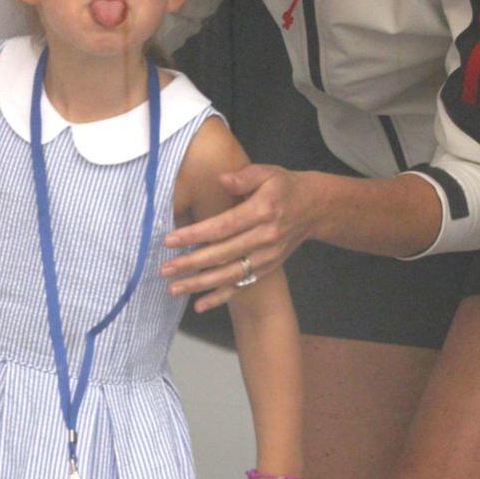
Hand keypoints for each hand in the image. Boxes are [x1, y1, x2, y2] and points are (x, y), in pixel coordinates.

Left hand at [162, 163, 315, 311]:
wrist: (314, 208)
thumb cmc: (284, 187)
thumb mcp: (268, 173)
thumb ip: (244, 176)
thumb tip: (221, 179)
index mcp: (263, 211)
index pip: (223, 226)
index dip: (195, 235)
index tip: (170, 240)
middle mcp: (265, 238)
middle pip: (222, 254)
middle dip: (191, 263)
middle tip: (164, 269)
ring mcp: (267, 257)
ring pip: (229, 274)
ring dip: (199, 284)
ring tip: (173, 288)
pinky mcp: (267, 268)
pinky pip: (241, 285)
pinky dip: (220, 297)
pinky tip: (198, 305)